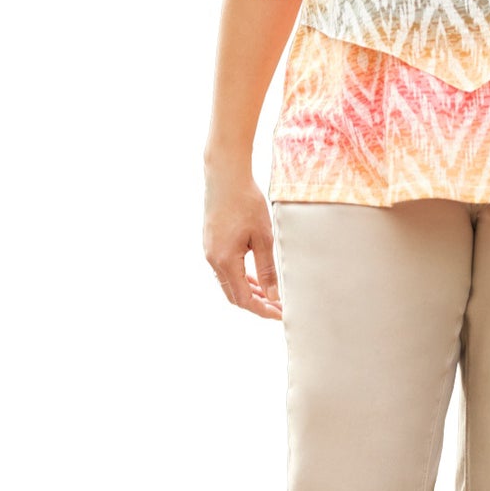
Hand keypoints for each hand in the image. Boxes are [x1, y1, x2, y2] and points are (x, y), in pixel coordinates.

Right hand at [203, 168, 281, 318]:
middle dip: (256, 304)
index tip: (280, 314)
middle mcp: (213, 260)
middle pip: (233, 295)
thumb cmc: (246, 203)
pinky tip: (256, 277)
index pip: (243, 298)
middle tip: (278, 308)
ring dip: (249, 292)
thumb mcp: (263, 237)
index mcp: (225, 261)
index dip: (262, 310)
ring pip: (229, 283)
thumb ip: (267, 269)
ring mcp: (209, 251)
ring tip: (271, 295)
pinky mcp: (211, 243)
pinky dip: (241, 278)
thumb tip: (272, 296)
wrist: (225, 176)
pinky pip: (225, 270)